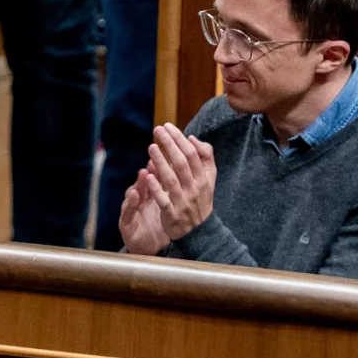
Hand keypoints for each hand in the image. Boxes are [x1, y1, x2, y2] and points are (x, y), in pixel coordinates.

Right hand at [119, 167, 169, 255]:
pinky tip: (134, 195)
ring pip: (133, 194)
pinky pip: (128, 212)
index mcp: (149, 196)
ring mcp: (132, 210)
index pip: (154, 179)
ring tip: (143, 174)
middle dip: (148, 171)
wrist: (146, 248)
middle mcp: (139, 200)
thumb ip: (164, 189)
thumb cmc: (154, 224)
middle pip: (142, 183)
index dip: (159, 168)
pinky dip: (130, 203)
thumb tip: (174, 169)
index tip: (166, 156)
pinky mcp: (126, 223)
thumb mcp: (161, 205)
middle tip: (152, 161)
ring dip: (138, 183)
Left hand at [146, 123, 215, 240]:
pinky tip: (148, 175)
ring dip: (160, 162)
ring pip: (171, 179)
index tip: (168, 126)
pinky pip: (163, 200)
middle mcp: (194, 188)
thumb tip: (193, 138)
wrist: (200, 232)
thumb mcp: (209, 178)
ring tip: (151, 147)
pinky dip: (156, 188)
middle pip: (181, 163)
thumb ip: (205, 157)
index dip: (180, 139)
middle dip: (169, 145)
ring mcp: (183, 202)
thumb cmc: (201, 199)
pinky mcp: (172, 214)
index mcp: (203, 178)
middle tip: (157, 130)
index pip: (192, 154)